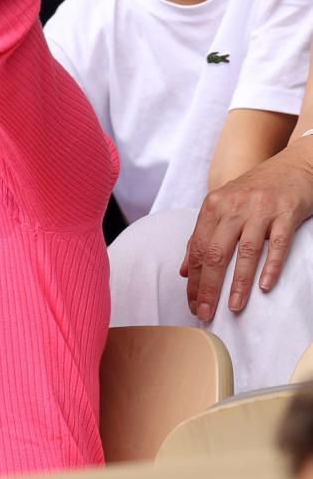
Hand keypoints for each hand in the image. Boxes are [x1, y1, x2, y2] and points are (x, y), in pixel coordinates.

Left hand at [182, 140, 312, 320]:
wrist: (293, 166)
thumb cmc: (254, 191)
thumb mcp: (223, 207)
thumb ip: (203, 236)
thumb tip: (184, 270)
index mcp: (213, 206)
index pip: (198, 248)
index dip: (193, 279)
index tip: (191, 302)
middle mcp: (233, 207)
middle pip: (216, 252)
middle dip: (208, 287)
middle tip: (204, 313)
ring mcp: (260, 210)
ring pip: (245, 251)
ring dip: (238, 283)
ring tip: (233, 307)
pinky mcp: (286, 213)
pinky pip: (277, 244)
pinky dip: (270, 267)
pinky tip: (264, 287)